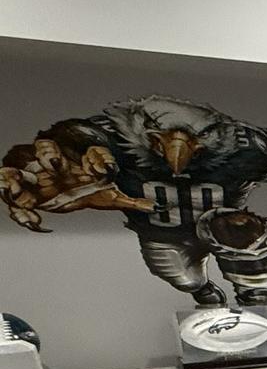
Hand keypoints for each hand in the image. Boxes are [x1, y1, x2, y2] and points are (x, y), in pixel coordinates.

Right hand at [2, 139, 150, 229]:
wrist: (67, 193)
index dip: (88, 157)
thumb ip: (127, 199)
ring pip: (14, 166)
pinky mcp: (19, 191)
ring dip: (15, 177)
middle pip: (41, 148)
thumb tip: (151, 206)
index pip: (75, 148)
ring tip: (25, 190)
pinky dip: (16, 207)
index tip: (97, 171)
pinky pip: (7, 194)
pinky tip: (31, 220)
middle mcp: (48, 161)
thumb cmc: (84, 187)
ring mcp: (31, 174)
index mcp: (73, 157)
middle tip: (57, 167)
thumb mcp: (106, 194)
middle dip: (48, 155)